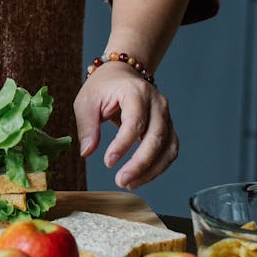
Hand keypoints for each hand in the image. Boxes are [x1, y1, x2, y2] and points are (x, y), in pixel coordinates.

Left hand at [73, 62, 177, 189]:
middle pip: (156, 137)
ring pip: (167, 148)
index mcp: (136, 91)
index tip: (108, 162)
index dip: (123, 144)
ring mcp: (166, 115)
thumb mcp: (87, 102)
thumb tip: (87, 153)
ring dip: (151, 170)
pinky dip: (158, 167)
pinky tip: (141, 177)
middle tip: (121, 181)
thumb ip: (87, 126)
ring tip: (129, 183)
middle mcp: (157, 103)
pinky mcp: (169, 127)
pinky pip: (169, 151)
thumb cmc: (103, 88)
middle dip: (139, 163)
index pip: (135, 121)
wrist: (123, 73)